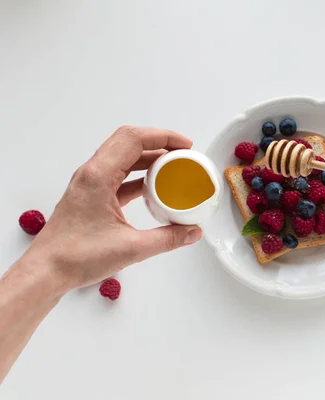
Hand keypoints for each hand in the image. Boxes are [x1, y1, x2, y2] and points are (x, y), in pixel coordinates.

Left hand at [22, 126, 202, 292]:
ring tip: (174, 168)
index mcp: (98, 176)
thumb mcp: (132, 248)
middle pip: (129, 142)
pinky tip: (157, 188)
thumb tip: (193, 232)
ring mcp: (90, 184)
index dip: (163, 137)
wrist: (47, 272)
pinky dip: (140, 176)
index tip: (185, 147)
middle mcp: (92, 173)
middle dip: (159, 143)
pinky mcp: (91, 196)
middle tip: (183, 154)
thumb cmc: (78, 257)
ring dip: (149, 159)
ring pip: (123, 158)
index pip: (133, 139)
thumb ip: (167, 239)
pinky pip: (119, 175)